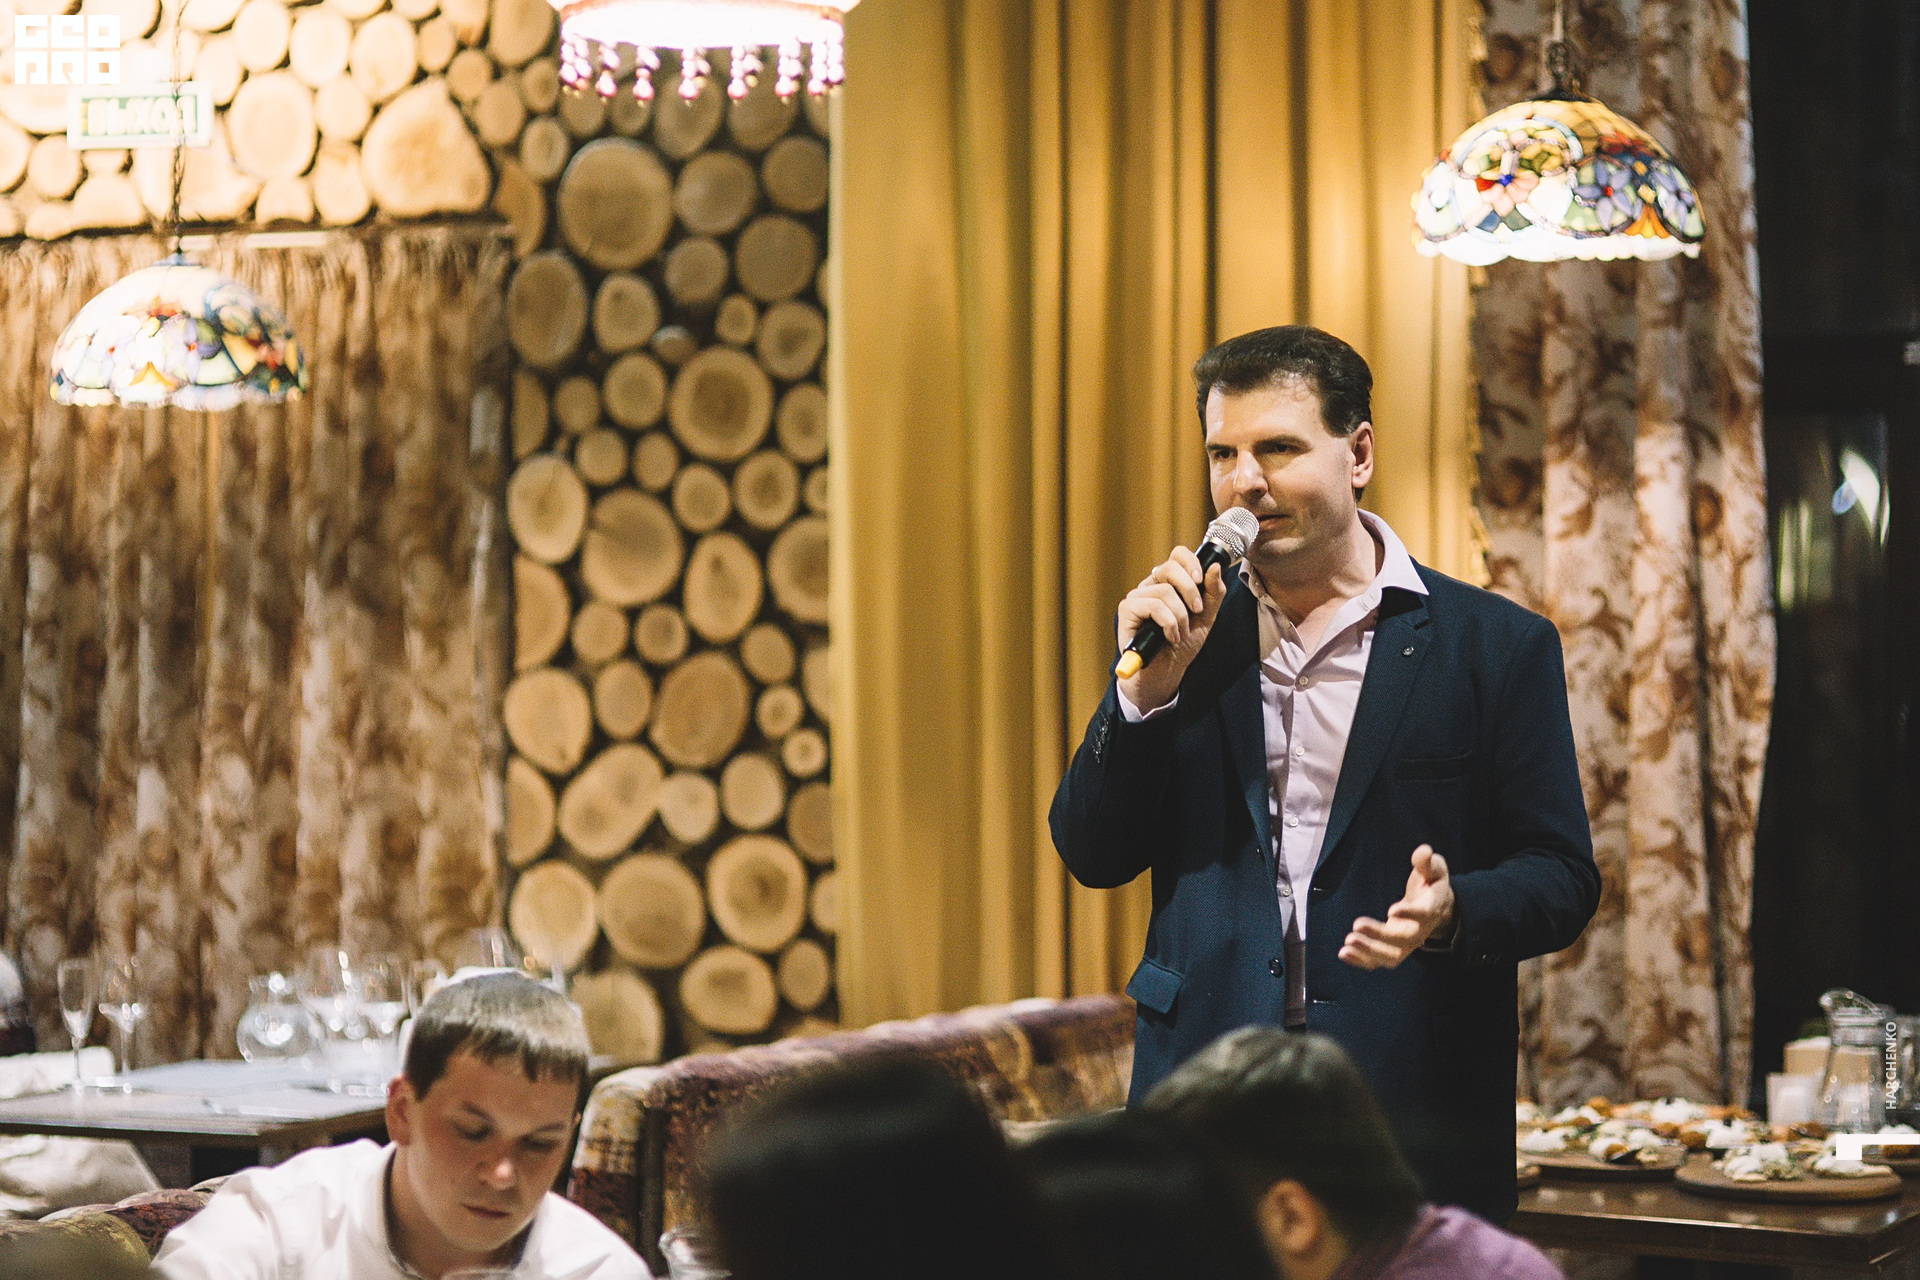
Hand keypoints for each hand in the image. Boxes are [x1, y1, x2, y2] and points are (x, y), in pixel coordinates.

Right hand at [1116, 547, 1226, 712]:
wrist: (1166, 673)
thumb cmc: (1182, 645)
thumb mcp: (1206, 618)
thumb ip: (1213, 593)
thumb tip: (1215, 567)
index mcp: (1168, 582)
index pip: (1176, 555)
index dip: (1190, 562)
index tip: (1201, 579)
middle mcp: (1150, 585)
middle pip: (1170, 567)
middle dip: (1190, 590)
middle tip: (1197, 611)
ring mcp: (1137, 597)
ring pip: (1165, 591)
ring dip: (1180, 617)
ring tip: (1180, 634)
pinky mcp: (1127, 610)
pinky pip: (1153, 606)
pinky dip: (1168, 623)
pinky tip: (1170, 637)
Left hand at [1338, 845, 1453, 969]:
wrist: (1436, 907)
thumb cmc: (1431, 884)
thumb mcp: (1434, 869)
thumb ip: (1427, 862)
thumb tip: (1423, 851)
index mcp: (1431, 908)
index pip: (1424, 915)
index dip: (1410, 914)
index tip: (1392, 910)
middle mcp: (1420, 931)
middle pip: (1403, 941)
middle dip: (1380, 936)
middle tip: (1357, 925)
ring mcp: (1406, 944)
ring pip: (1391, 956)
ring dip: (1369, 952)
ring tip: (1348, 941)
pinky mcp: (1392, 949)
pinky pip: (1378, 962)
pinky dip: (1361, 961)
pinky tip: (1344, 953)